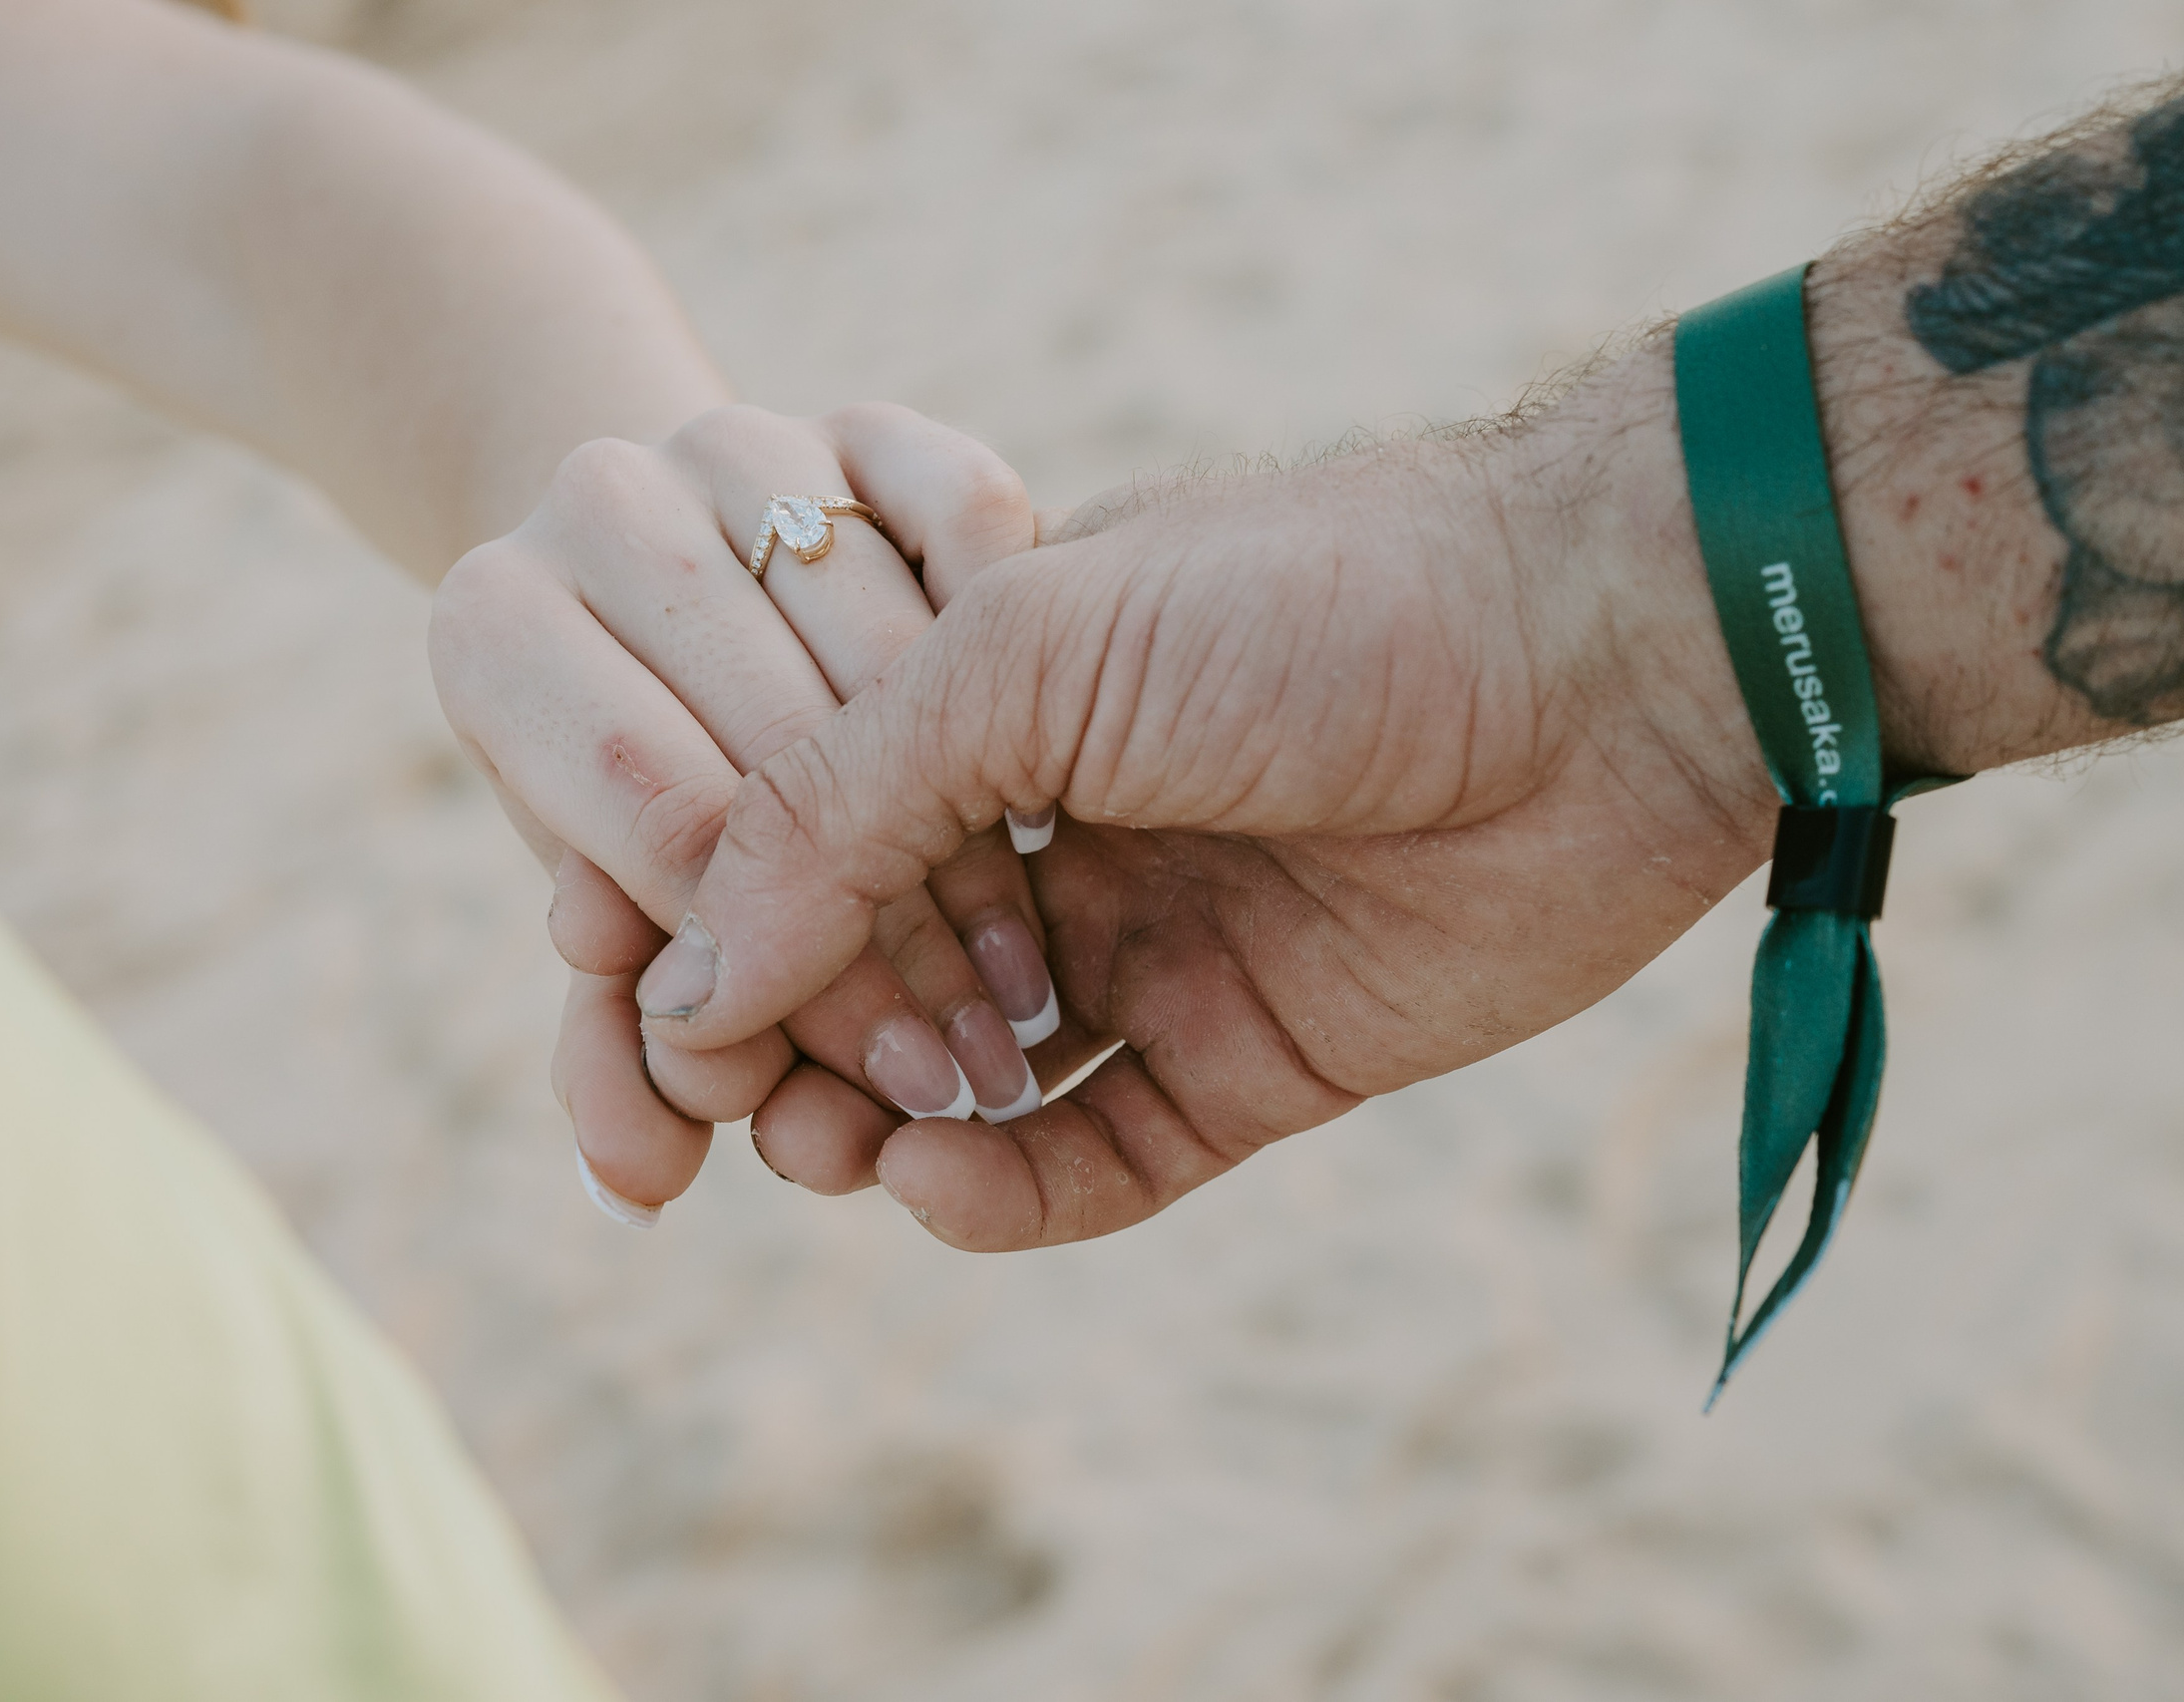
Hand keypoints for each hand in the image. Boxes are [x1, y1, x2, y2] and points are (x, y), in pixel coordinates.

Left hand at [430, 403, 1059, 1219]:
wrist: (696, 590)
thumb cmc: (662, 810)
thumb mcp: (631, 925)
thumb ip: (633, 1042)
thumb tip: (631, 1184)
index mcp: (490, 624)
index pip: (653, 817)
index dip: (773, 975)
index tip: (865, 1088)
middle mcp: (596, 501)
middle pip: (770, 742)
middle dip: (881, 935)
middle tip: (971, 1069)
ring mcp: (741, 439)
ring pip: (880, 646)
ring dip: (974, 829)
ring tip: (1030, 984)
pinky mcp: (866, 415)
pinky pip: (968, 514)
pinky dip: (1022, 666)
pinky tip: (1053, 787)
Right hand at [629, 355, 1792, 1247]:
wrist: (1606, 657)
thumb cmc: (1311, 601)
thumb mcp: (1026, 650)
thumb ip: (836, 800)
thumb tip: (681, 975)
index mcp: (985, 708)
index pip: (791, 838)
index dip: (701, 922)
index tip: (617, 998)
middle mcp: (1056, 833)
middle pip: (862, 970)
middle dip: (776, 1041)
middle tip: (715, 1104)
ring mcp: (1153, 951)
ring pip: (961, 1081)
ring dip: (867, 1124)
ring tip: (820, 1146)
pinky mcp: (1252, 1062)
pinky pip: (1094, 1159)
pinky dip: (1001, 1192)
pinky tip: (937, 1182)